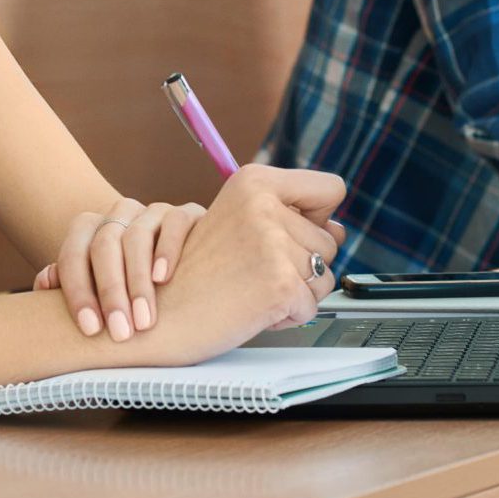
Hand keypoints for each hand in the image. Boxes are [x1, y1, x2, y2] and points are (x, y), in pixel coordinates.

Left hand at [34, 196, 205, 340]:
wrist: (186, 271)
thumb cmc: (129, 290)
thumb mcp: (99, 288)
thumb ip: (70, 284)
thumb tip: (45, 281)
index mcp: (91, 229)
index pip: (74, 254)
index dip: (79, 292)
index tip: (91, 330)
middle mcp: (120, 214)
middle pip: (105, 244)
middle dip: (110, 292)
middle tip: (121, 333)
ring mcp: (154, 211)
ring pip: (138, 236)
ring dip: (138, 282)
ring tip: (144, 321)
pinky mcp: (188, 213)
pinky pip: (174, 223)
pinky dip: (167, 250)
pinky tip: (163, 279)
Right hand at [135, 165, 348, 365]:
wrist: (157, 316)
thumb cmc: (196, 275)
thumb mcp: (239, 226)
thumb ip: (290, 220)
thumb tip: (341, 228)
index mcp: (254, 180)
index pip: (331, 188)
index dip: (319, 216)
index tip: (292, 233)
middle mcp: (265, 204)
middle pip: (330, 239)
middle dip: (303, 264)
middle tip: (254, 273)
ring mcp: (273, 243)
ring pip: (324, 276)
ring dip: (295, 292)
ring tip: (252, 290)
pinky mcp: (279, 282)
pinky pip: (311, 307)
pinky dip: (287, 317)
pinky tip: (252, 309)